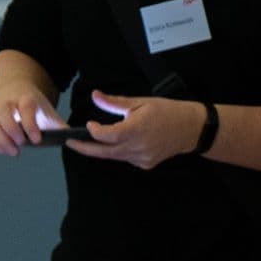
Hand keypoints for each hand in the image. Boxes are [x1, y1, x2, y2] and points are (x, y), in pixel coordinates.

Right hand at [0, 85, 65, 155]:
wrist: (15, 92)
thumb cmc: (36, 107)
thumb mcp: (47, 111)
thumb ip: (58, 125)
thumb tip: (73, 140)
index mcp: (26, 99)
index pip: (26, 109)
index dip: (30, 124)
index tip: (37, 140)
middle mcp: (8, 104)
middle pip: (5, 115)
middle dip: (13, 131)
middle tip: (23, 144)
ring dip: (3, 141)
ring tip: (15, 152)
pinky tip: (8, 152)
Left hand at [67, 92, 204, 169]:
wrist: (190, 128)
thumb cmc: (166, 111)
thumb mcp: (140, 102)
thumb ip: (114, 103)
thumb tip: (95, 96)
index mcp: (135, 129)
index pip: (105, 135)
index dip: (93, 131)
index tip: (89, 124)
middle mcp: (137, 147)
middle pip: (104, 152)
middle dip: (84, 148)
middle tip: (70, 144)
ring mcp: (142, 158)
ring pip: (114, 157)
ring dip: (102, 150)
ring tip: (90, 142)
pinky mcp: (146, 164)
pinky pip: (126, 159)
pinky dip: (119, 152)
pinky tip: (120, 143)